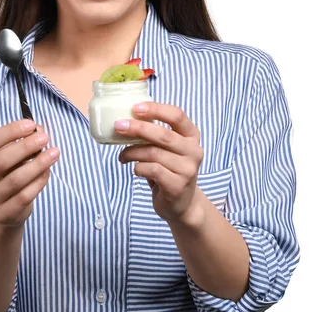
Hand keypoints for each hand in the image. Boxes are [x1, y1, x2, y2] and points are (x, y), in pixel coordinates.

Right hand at [0, 119, 59, 228]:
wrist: (2, 209)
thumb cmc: (5, 174)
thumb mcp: (6, 155)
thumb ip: (19, 140)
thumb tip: (38, 130)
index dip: (9, 131)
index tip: (30, 124)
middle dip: (25, 147)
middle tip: (44, 138)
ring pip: (15, 180)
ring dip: (38, 164)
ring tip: (54, 152)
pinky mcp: (2, 215)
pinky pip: (25, 196)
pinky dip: (39, 181)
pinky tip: (48, 171)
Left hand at [115, 102, 203, 223]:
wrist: (181, 203)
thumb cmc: (168, 169)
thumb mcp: (166, 148)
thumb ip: (154, 134)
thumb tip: (126, 119)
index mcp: (191, 135)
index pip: (177, 115)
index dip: (155, 109)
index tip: (135, 108)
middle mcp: (194, 151)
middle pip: (163, 135)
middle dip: (137, 128)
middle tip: (118, 127)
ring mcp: (188, 170)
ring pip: (154, 153)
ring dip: (132, 152)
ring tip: (122, 155)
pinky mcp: (178, 186)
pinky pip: (152, 170)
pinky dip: (138, 168)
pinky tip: (135, 169)